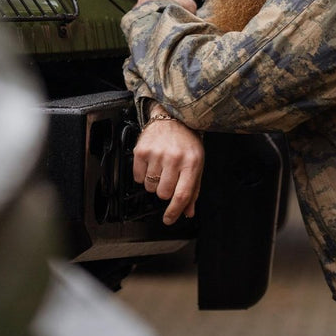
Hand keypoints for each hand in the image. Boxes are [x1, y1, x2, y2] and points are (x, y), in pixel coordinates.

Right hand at [133, 105, 203, 224]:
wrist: (173, 116)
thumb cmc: (187, 141)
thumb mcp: (198, 163)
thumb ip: (193, 189)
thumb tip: (188, 212)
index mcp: (191, 162)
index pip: (182, 195)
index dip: (174, 212)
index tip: (169, 220)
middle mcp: (174, 158)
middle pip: (163, 194)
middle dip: (165, 191)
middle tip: (169, 177)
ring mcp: (156, 154)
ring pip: (149, 187)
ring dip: (154, 182)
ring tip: (161, 167)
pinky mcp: (141, 151)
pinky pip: (137, 177)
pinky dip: (143, 175)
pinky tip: (152, 163)